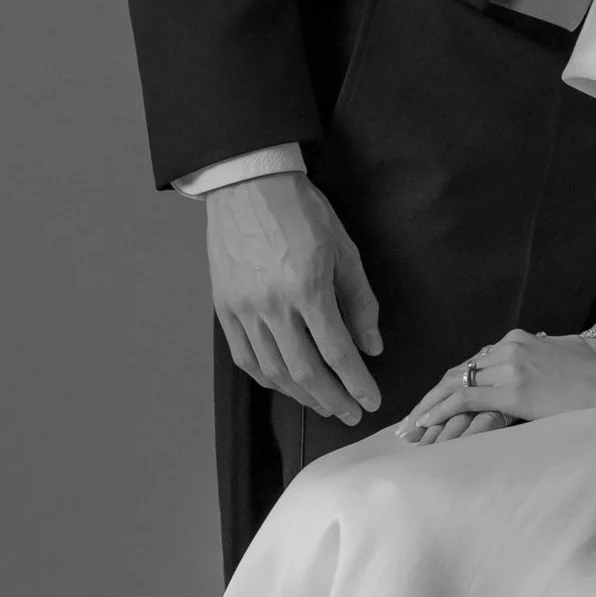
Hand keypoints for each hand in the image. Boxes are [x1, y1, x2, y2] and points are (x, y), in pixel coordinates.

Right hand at [207, 172, 382, 424]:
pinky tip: (285, 385)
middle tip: (351, 413)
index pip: (337, 351)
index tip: (371, 400)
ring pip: (272, 370)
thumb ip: (360, 301)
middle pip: (304, 371)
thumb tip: (371, 346)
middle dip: (332, 399)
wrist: (247, 183)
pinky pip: (245, 356)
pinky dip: (266, 378)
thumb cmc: (302, 211)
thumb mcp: (344, 249)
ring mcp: (243, 308)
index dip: (357, 382)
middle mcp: (272, 304)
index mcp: (307, 287)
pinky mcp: (224, 307)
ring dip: (301, 395)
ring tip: (323, 403)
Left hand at [401, 329, 595, 440]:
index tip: (435, 402)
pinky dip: (440, 411)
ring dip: (428, 407)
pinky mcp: (511, 389)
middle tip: (412, 418)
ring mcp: (508, 367)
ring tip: (411, 428)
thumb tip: (540, 361)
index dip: (450, 384)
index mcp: (518, 339)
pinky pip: (464, 398)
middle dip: (432, 396)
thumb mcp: (566, 356)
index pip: (473, 363)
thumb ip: (545, 355)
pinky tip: (426, 424)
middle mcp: (508, 348)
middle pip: (458, 372)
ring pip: (454, 384)